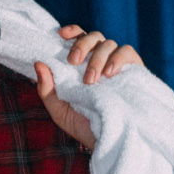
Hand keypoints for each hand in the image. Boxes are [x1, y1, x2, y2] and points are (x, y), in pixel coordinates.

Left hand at [32, 24, 141, 150]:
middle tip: (73, 62)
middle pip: (94, 36)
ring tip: (91, 81)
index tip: (61, 35)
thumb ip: (47, 89)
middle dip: (82, 45)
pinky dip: (118, 58)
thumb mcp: (60, 110)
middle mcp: (101, 60)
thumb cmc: (83, 126)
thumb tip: (38, 63)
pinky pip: (128, 52)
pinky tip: (109, 73)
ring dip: (97, 58)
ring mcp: (118, 64)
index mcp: (83, 64)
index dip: (72, 31)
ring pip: (108, 44)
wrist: (109, 142)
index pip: (79, 37)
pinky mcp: (134, 71)